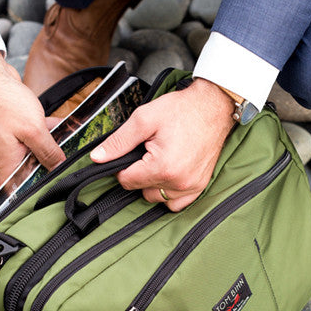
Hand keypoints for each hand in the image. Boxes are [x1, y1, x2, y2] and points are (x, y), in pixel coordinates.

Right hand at [0, 51, 63, 184]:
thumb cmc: (4, 102)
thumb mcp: (33, 130)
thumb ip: (47, 151)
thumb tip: (59, 167)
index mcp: (7, 160)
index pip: (14, 189)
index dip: (28, 196)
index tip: (48, 197)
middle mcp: (7, 153)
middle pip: (29, 170)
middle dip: (47, 170)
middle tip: (69, 170)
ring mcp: (11, 139)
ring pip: (35, 150)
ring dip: (51, 147)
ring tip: (72, 147)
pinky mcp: (16, 126)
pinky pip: (34, 134)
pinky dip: (47, 132)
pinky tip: (64, 126)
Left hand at [90, 77, 236, 210]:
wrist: (213, 106)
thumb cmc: (182, 110)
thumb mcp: (144, 119)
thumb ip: (119, 141)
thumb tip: (97, 157)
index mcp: (162, 167)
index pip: (126, 181)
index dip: (123, 166)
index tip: (133, 152)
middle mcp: (178, 182)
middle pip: (141, 191)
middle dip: (139, 174)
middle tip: (149, 151)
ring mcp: (191, 187)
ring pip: (157, 198)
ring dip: (153, 184)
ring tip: (161, 161)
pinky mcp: (200, 186)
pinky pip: (176, 204)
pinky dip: (169, 194)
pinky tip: (169, 176)